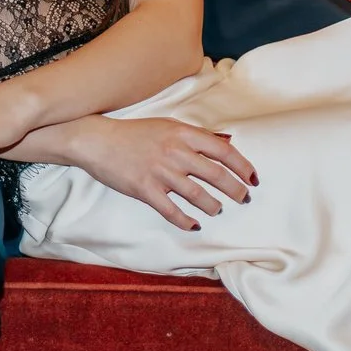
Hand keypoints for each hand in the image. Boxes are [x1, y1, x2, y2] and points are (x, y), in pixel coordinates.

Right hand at [67, 116, 256, 231]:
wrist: (98, 140)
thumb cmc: (135, 133)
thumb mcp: (168, 125)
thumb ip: (196, 135)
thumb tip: (226, 143)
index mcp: (182, 133)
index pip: (223, 151)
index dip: (242, 166)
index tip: (252, 178)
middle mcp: (175, 152)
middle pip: (215, 174)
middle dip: (235, 190)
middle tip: (244, 199)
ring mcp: (159, 172)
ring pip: (197, 194)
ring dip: (213, 205)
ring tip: (218, 209)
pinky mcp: (144, 189)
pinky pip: (171, 210)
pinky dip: (185, 220)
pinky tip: (194, 225)